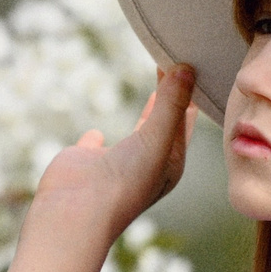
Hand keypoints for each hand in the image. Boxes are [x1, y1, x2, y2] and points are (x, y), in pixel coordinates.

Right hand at [0, 63, 199, 271]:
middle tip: (181, 58)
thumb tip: (186, 67)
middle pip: (168, 120)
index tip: (194, 59)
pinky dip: (98, 135)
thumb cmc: (124, 183)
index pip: (187, 119)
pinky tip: (98, 132)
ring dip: (150, 107)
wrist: (76, 213)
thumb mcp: (156, 140)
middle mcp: (148, 163)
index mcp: (170, 163)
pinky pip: (96, 145)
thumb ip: (170, 104)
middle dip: (176, 92)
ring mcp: (117, 162)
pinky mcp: (88, 160)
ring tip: (158, 78)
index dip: (191, 91)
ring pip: (140, 128)